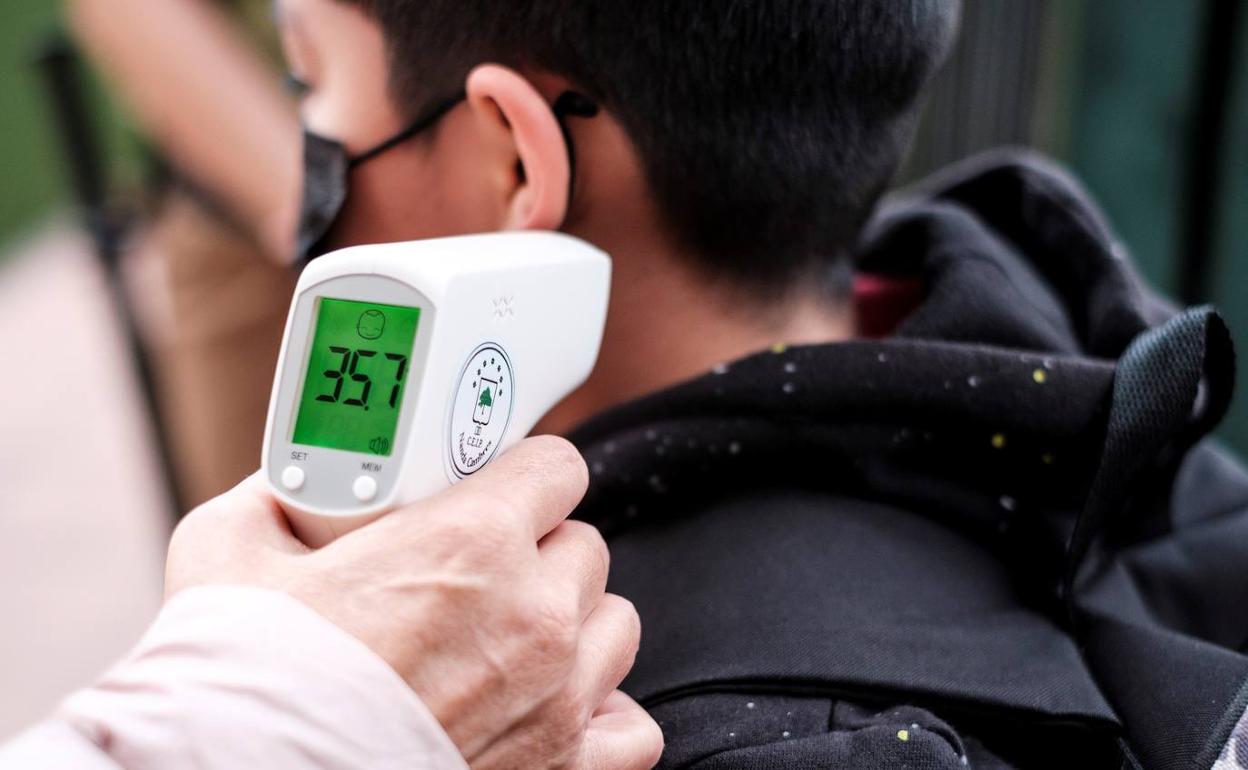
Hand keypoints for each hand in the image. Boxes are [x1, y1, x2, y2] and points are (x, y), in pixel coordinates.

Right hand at [166, 436, 662, 768]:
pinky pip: (630, 726)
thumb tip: (281, 487)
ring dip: (571, 623)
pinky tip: (549, 704)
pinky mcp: (563, 768)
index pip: (557, 467)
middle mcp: (534, 615)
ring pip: (612, 624)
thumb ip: (272, 500)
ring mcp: (557, 697)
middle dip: (537, 552)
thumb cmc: (245, 681)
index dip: (524, 474)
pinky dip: (598, 711)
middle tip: (477, 574)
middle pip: (583, 546)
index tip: (496, 490)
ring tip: (510, 638)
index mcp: (472, 541)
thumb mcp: (227, 552)